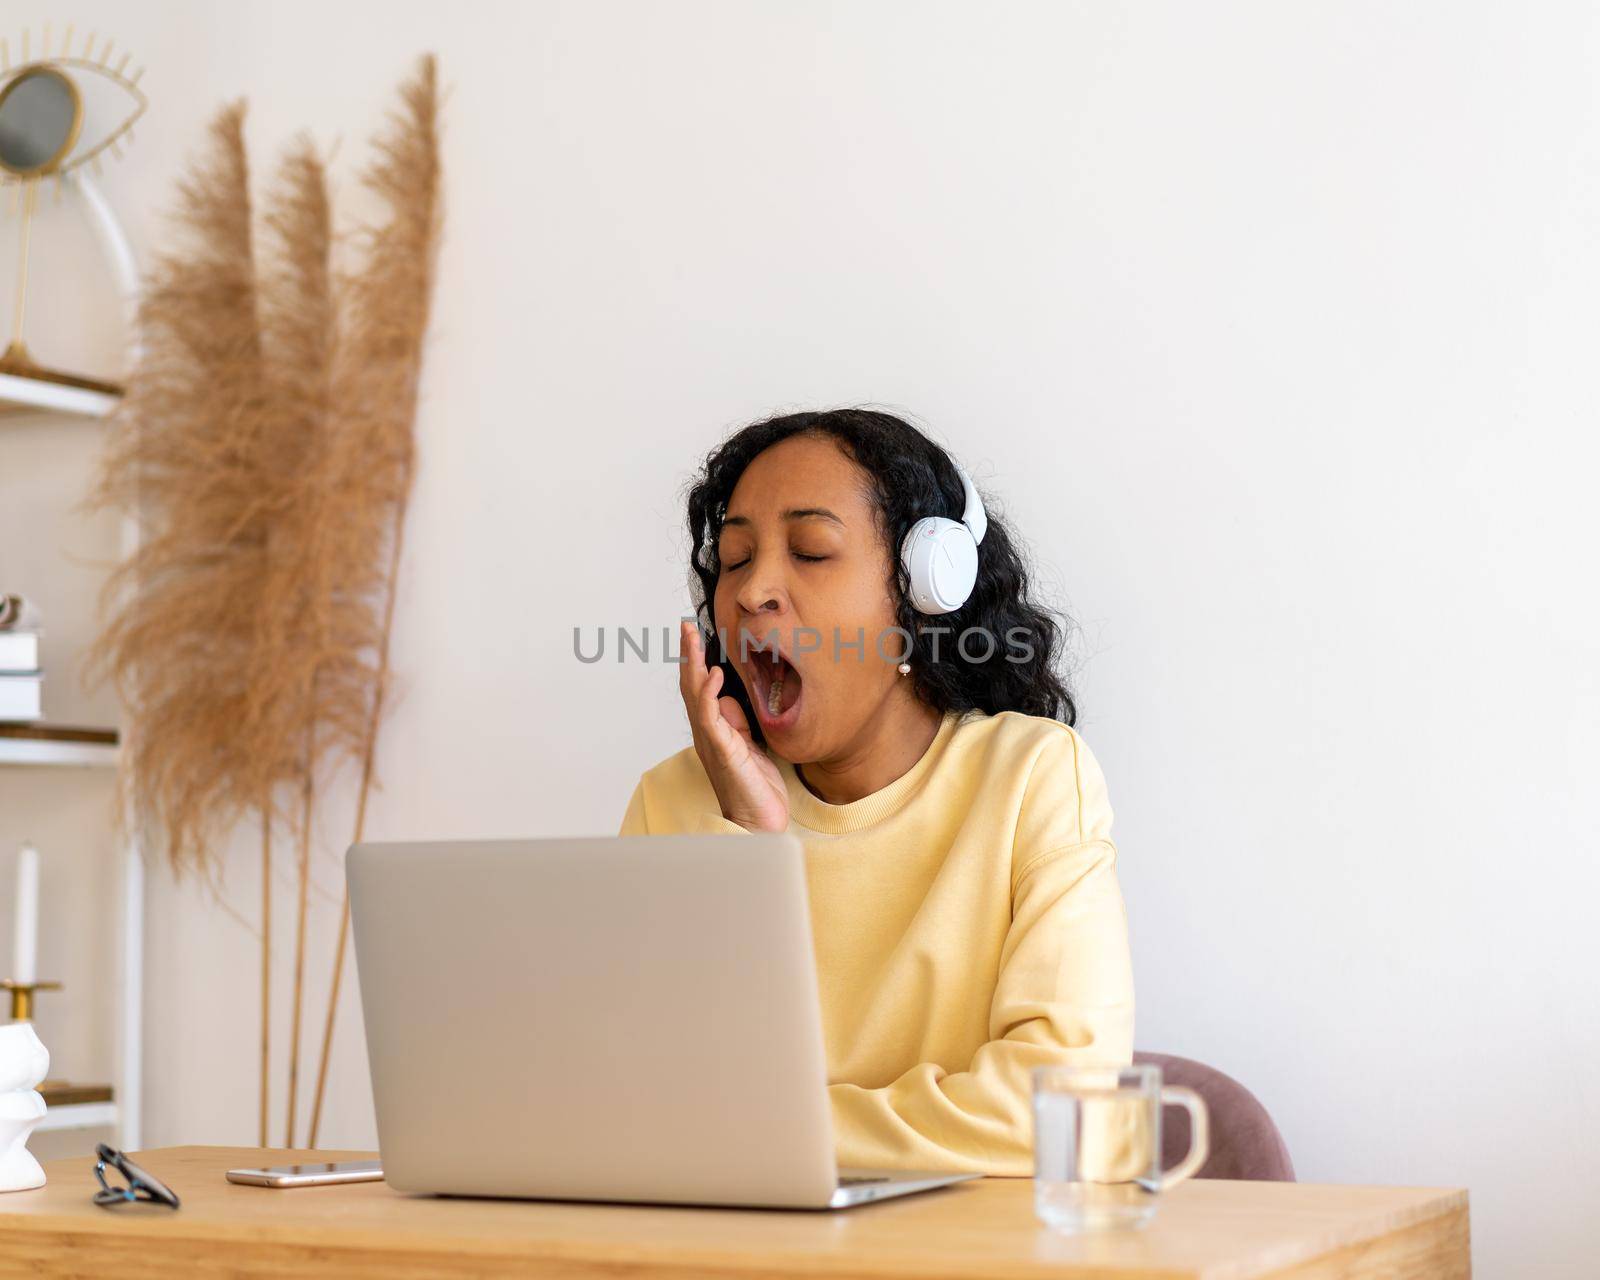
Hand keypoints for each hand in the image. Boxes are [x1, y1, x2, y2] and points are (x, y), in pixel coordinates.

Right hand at [678, 619, 788, 832]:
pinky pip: (710, 718)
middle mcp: (707, 733)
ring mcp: (712, 741)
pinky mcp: (722, 751)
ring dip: (692, 665)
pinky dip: (709, 694)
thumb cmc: (756, 787)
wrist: (759, 822)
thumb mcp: (751, 746)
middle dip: (687, 654)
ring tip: (691, 638)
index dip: (695, 661)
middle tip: (685, 626)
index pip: (699, 688)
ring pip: (695, 696)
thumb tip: (729, 698)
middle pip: (690, 686)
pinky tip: (712, 674)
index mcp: (714, 730)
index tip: (693, 634)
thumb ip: (738, 723)